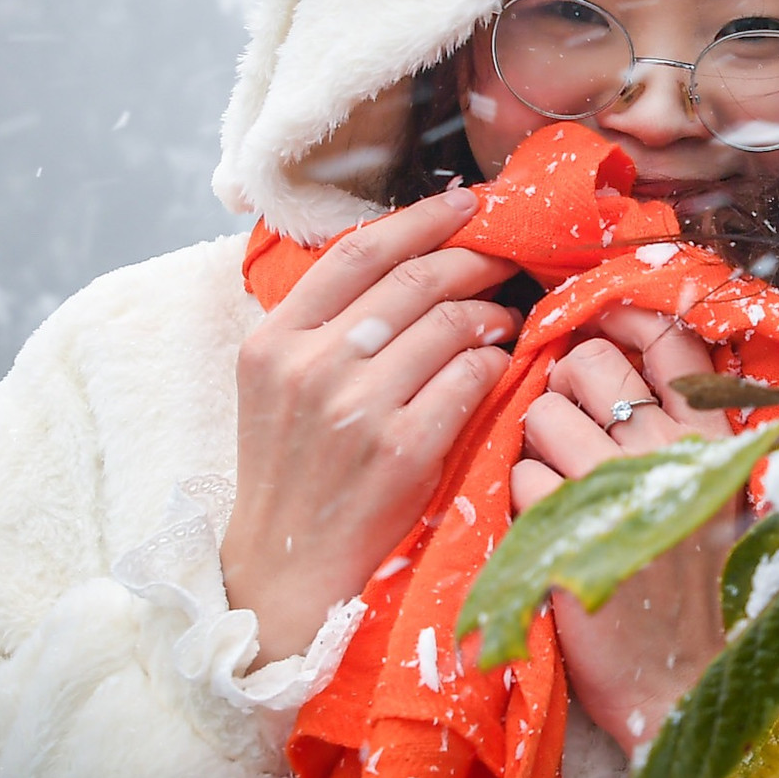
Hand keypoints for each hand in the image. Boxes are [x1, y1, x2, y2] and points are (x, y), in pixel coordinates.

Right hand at [224, 189, 519, 665]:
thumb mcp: (276, 386)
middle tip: (505, 256)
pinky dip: (495, 364)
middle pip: (413, 280)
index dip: (419, 219)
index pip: (356, 252)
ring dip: (491, 312)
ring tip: (503, 317)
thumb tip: (403, 260)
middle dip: (472, 258)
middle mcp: (310, 365)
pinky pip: (471, 378)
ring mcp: (356, 407)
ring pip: (451, 323)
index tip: (464, 206)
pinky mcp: (402, 449)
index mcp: (273, 340)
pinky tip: (499, 366)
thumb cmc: (291, 472)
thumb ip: (323, 324)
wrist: (284, 571)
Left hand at [512, 309, 738, 756]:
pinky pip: (521, 476)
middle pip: (590, 362)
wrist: (682, 683)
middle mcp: (670, 454)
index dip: (624, 318)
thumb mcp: (710, 498)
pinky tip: (548, 527)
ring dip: (534, 443)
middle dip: (562, 382)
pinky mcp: (573, 531)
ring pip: (544, 414)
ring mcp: (620, 490)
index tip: (600, 329)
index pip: (672, 340)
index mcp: (711, 440)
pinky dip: (522, 497)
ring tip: (556, 482)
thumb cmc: (692, 588)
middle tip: (565, 422)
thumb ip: (678, 432)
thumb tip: (613, 359)